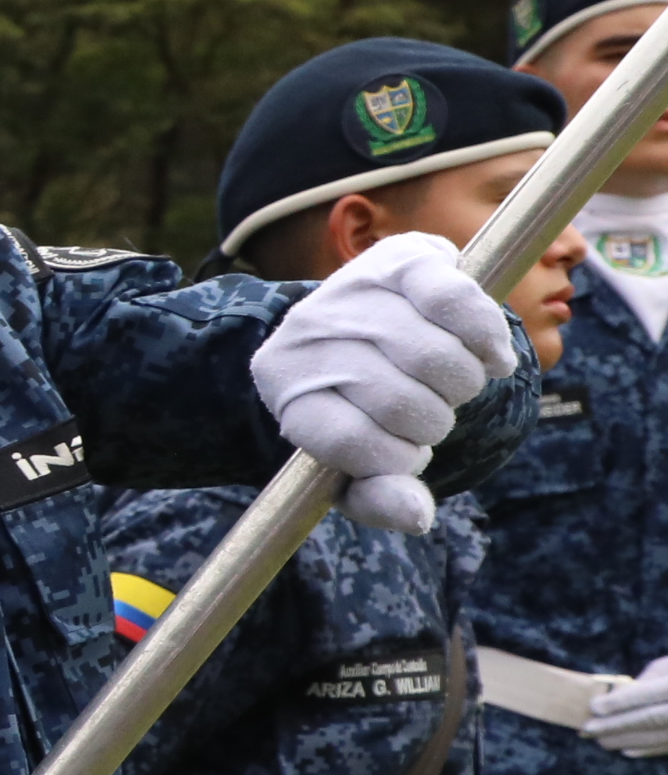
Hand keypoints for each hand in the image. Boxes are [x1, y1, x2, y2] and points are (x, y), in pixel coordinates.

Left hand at [251, 232, 514, 533]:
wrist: (363, 321)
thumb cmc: (361, 404)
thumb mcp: (358, 460)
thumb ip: (379, 496)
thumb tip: (416, 518)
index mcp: (285, 388)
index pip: (347, 442)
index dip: (392, 458)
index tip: (402, 453)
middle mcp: (307, 333)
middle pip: (399, 402)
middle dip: (431, 422)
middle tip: (429, 412)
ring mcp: (351, 289)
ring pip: (436, 359)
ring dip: (461, 385)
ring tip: (447, 382)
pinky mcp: (402, 257)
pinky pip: (458, 301)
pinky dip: (486, 338)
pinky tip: (488, 356)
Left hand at [589, 656, 667, 759]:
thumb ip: (648, 679)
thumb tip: (617, 695)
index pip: (649, 694)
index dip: (620, 702)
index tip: (593, 707)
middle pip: (651, 718)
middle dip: (617, 725)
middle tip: (587, 730)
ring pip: (659, 736)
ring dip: (627, 741)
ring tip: (601, 741)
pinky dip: (647, 749)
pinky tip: (627, 751)